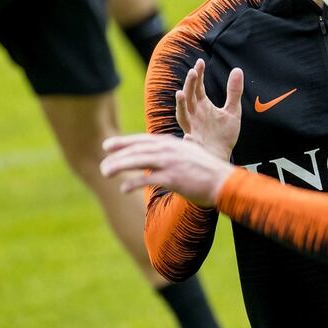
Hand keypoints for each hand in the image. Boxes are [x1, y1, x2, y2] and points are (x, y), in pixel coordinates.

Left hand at [100, 134, 235, 206]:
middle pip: (137, 150)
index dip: (123, 142)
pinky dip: (134, 183)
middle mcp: (169, 150)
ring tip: (105, 173)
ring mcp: (171, 163)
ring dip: (119, 166)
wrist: (224, 182)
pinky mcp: (173, 178)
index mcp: (173, 143)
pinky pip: (148, 179)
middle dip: (117, 155)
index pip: (143, 140)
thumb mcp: (194, 153)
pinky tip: (123, 188)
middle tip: (103, 165)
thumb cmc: (210, 170)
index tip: (107, 146)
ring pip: (138, 161)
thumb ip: (184, 147)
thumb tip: (186, 139)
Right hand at [175, 59, 242, 159]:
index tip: (200, 62)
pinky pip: (190, 142)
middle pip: (189, 96)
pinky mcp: (195, 145)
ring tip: (180, 94)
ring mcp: (192, 129)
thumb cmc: (223, 134)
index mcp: (202, 106)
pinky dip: (188, 140)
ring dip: (181, 105)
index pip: (198, 87)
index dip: (199, 75)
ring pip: (183, 115)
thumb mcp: (232, 111)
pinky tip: (188, 136)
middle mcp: (194, 114)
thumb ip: (233, 92)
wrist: (221, 155)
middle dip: (190, 85)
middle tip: (193, 72)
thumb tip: (237, 69)